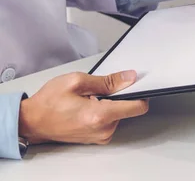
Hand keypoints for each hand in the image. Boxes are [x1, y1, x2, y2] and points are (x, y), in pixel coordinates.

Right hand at [18, 70, 148, 144]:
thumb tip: (129, 77)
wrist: (31, 121)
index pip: (138, 107)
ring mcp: (100, 136)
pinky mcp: (97, 138)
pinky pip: (110, 121)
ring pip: (119, 114)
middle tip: (97, 91)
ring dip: (109, 104)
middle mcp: (103, 130)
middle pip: (128, 109)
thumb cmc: (49, 102)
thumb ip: (107, 81)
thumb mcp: (77, 82)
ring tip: (89, 100)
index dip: (141, 93)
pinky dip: (104, 112)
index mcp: (100, 116)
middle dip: (118, 97)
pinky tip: (88, 107)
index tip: (137, 85)